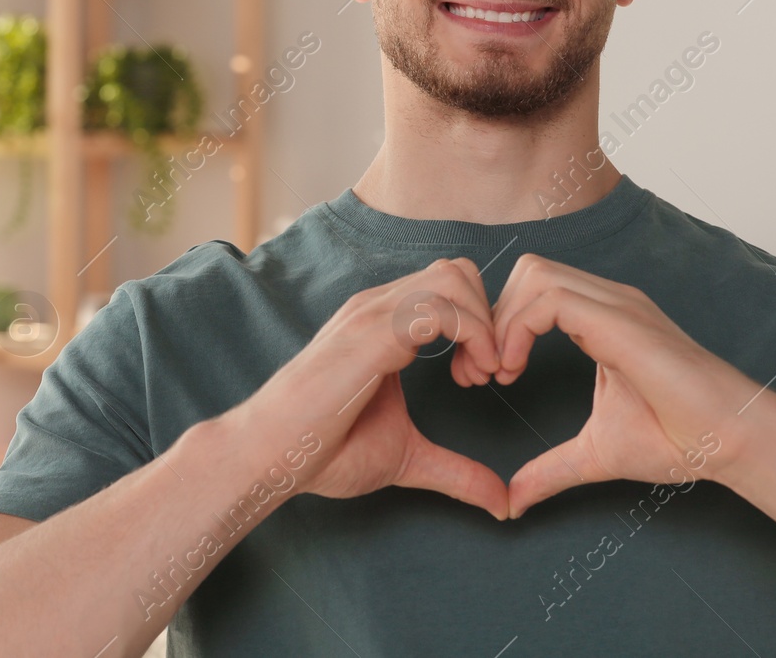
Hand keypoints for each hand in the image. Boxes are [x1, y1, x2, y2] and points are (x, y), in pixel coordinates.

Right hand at [244, 257, 510, 518]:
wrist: (272, 455)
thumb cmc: (325, 451)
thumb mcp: (408, 457)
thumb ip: (457, 471)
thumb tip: (503, 504)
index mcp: (383, 322)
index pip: (449, 285)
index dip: (480, 325)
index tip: (482, 376)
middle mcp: (378, 307)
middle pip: (458, 271)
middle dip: (489, 316)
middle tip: (488, 372)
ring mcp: (373, 315)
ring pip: (453, 278)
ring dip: (484, 324)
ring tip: (480, 374)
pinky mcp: (372, 333)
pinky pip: (439, 307)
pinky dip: (473, 335)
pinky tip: (468, 377)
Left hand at [488, 254, 768, 517]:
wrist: (735, 442)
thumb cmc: (680, 440)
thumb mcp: (595, 454)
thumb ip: (550, 470)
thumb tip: (512, 501)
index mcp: (601, 319)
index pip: (532, 290)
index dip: (497, 325)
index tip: (484, 376)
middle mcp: (607, 301)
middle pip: (527, 271)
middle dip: (491, 316)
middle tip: (482, 374)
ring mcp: (617, 304)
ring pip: (534, 273)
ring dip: (501, 320)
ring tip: (499, 372)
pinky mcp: (621, 320)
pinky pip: (550, 298)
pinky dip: (518, 328)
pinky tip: (515, 368)